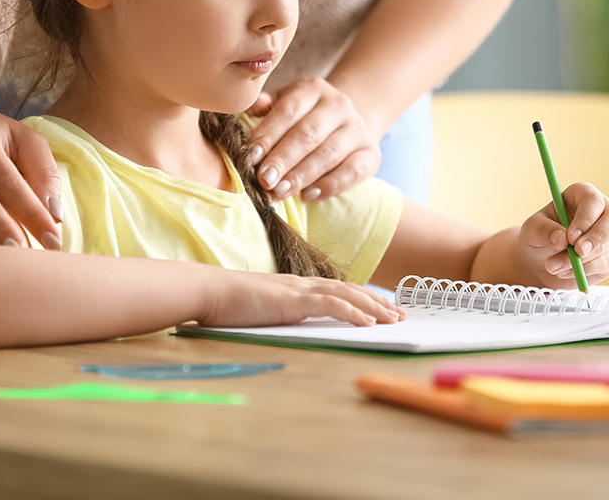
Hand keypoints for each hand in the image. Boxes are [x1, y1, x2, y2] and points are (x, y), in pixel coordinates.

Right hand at [200, 271, 404, 327]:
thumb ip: (282, 313)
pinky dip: (352, 312)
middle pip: (350, 290)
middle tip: (400, 314)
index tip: (383, 309)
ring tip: (392, 319)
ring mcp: (298, 290)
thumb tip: (294, 324)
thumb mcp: (263, 308)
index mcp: (297, 287)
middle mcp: (302, 284)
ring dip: (373, 307)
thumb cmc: (229, 304)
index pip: (339, 290)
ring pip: (346, 295)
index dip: (364, 298)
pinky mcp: (291, 300)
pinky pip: (329, 305)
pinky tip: (368, 322)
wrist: (208, 291)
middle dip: (377, 302)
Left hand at [245, 77, 380, 201]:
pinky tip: (308, 195)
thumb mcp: (284, 104)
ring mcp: (358, 128)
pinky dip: (329, 185)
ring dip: (301, 175)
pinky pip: (352, 171)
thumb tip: (252, 107)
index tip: (251, 156)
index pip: (288, 110)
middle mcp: (339, 105)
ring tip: (280, 191)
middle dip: (283, 159)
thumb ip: (266, 107)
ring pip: (328, 154)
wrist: (344, 124)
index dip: (268, 134)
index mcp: (313, 89)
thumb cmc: (303, 118)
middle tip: (264, 179)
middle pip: (308, 133)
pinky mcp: (371, 153)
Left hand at [517, 182, 608, 289]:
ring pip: (607, 246)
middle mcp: (601, 212)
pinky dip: (584, 271)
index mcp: (582, 195)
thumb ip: (544, 230)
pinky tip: (564, 271)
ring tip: (552, 265)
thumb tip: (562, 238)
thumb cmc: (538, 236)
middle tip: (578, 252)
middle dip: (596, 237)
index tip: (571, 237)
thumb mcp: (532, 229)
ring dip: (580, 260)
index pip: (593, 200)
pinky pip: (606, 264)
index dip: (585, 218)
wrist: (539, 261)